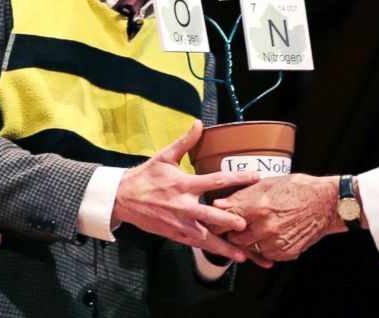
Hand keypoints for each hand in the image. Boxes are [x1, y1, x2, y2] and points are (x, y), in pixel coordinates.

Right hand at [112, 120, 260, 261]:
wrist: (122, 197)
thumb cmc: (146, 175)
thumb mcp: (165, 156)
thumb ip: (185, 141)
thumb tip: (199, 123)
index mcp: (185, 184)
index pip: (217, 180)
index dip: (238, 178)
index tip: (256, 177)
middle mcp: (184, 205)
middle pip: (211, 215)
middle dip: (229, 221)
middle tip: (246, 225)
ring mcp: (179, 222)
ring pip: (204, 237)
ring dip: (223, 247)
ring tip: (241, 255)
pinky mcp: (174, 234)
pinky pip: (194, 243)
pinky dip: (209, 249)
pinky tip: (223, 255)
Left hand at [213, 174, 343, 260]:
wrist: (327, 203)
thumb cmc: (299, 188)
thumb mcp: (269, 184)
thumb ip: (242, 195)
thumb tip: (219, 202)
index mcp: (258, 206)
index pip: (226, 219)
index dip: (218, 220)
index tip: (216, 219)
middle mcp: (265, 227)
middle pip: (235, 238)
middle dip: (232, 233)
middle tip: (234, 228)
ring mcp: (275, 242)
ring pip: (250, 248)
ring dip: (249, 242)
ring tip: (255, 231)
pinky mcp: (285, 252)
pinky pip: (266, 254)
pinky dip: (265, 248)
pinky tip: (271, 237)